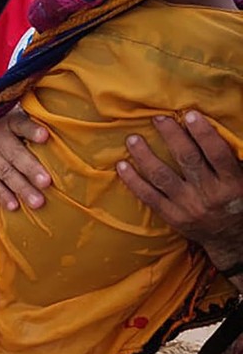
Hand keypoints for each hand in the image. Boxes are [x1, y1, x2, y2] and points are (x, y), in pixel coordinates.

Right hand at [0, 106, 51, 210]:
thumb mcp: (3, 112)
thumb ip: (27, 115)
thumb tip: (54, 113)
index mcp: (7, 123)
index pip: (20, 124)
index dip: (32, 130)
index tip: (45, 136)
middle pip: (15, 155)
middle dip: (31, 169)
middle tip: (46, 182)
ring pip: (6, 173)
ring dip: (21, 188)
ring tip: (37, 202)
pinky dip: (2, 195)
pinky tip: (13, 206)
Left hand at [116, 111, 242, 268]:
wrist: (230, 238)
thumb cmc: (237, 200)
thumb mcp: (242, 180)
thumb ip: (229, 160)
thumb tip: (211, 130)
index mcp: (232, 183)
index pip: (217, 154)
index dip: (203, 134)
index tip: (190, 115)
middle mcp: (209, 194)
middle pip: (188, 160)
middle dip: (172, 137)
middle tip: (158, 118)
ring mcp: (188, 206)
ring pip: (163, 177)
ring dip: (145, 156)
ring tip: (132, 139)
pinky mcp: (171, 215)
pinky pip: (148, 196)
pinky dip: (133, 181)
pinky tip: (122, 166)